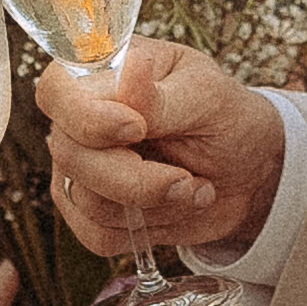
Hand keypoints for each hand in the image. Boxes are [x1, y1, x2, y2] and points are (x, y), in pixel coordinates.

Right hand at [37, 40, 285, 261]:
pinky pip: (98, 235)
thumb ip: (162, 96)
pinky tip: (179, 205)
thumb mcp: (207, 96)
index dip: (88, 118)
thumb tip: (131, 70)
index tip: (136, 128)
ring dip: (155, 203)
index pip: (57, 92)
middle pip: (71, 155)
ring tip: (193, 185)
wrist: (249, 171)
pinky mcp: (92, 212)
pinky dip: (150, 227)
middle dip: (135, 178)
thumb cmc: (225, 118)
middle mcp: (78, 121)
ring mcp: (80, 169)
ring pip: (88, 201)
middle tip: (184, 178)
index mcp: (100, 74)